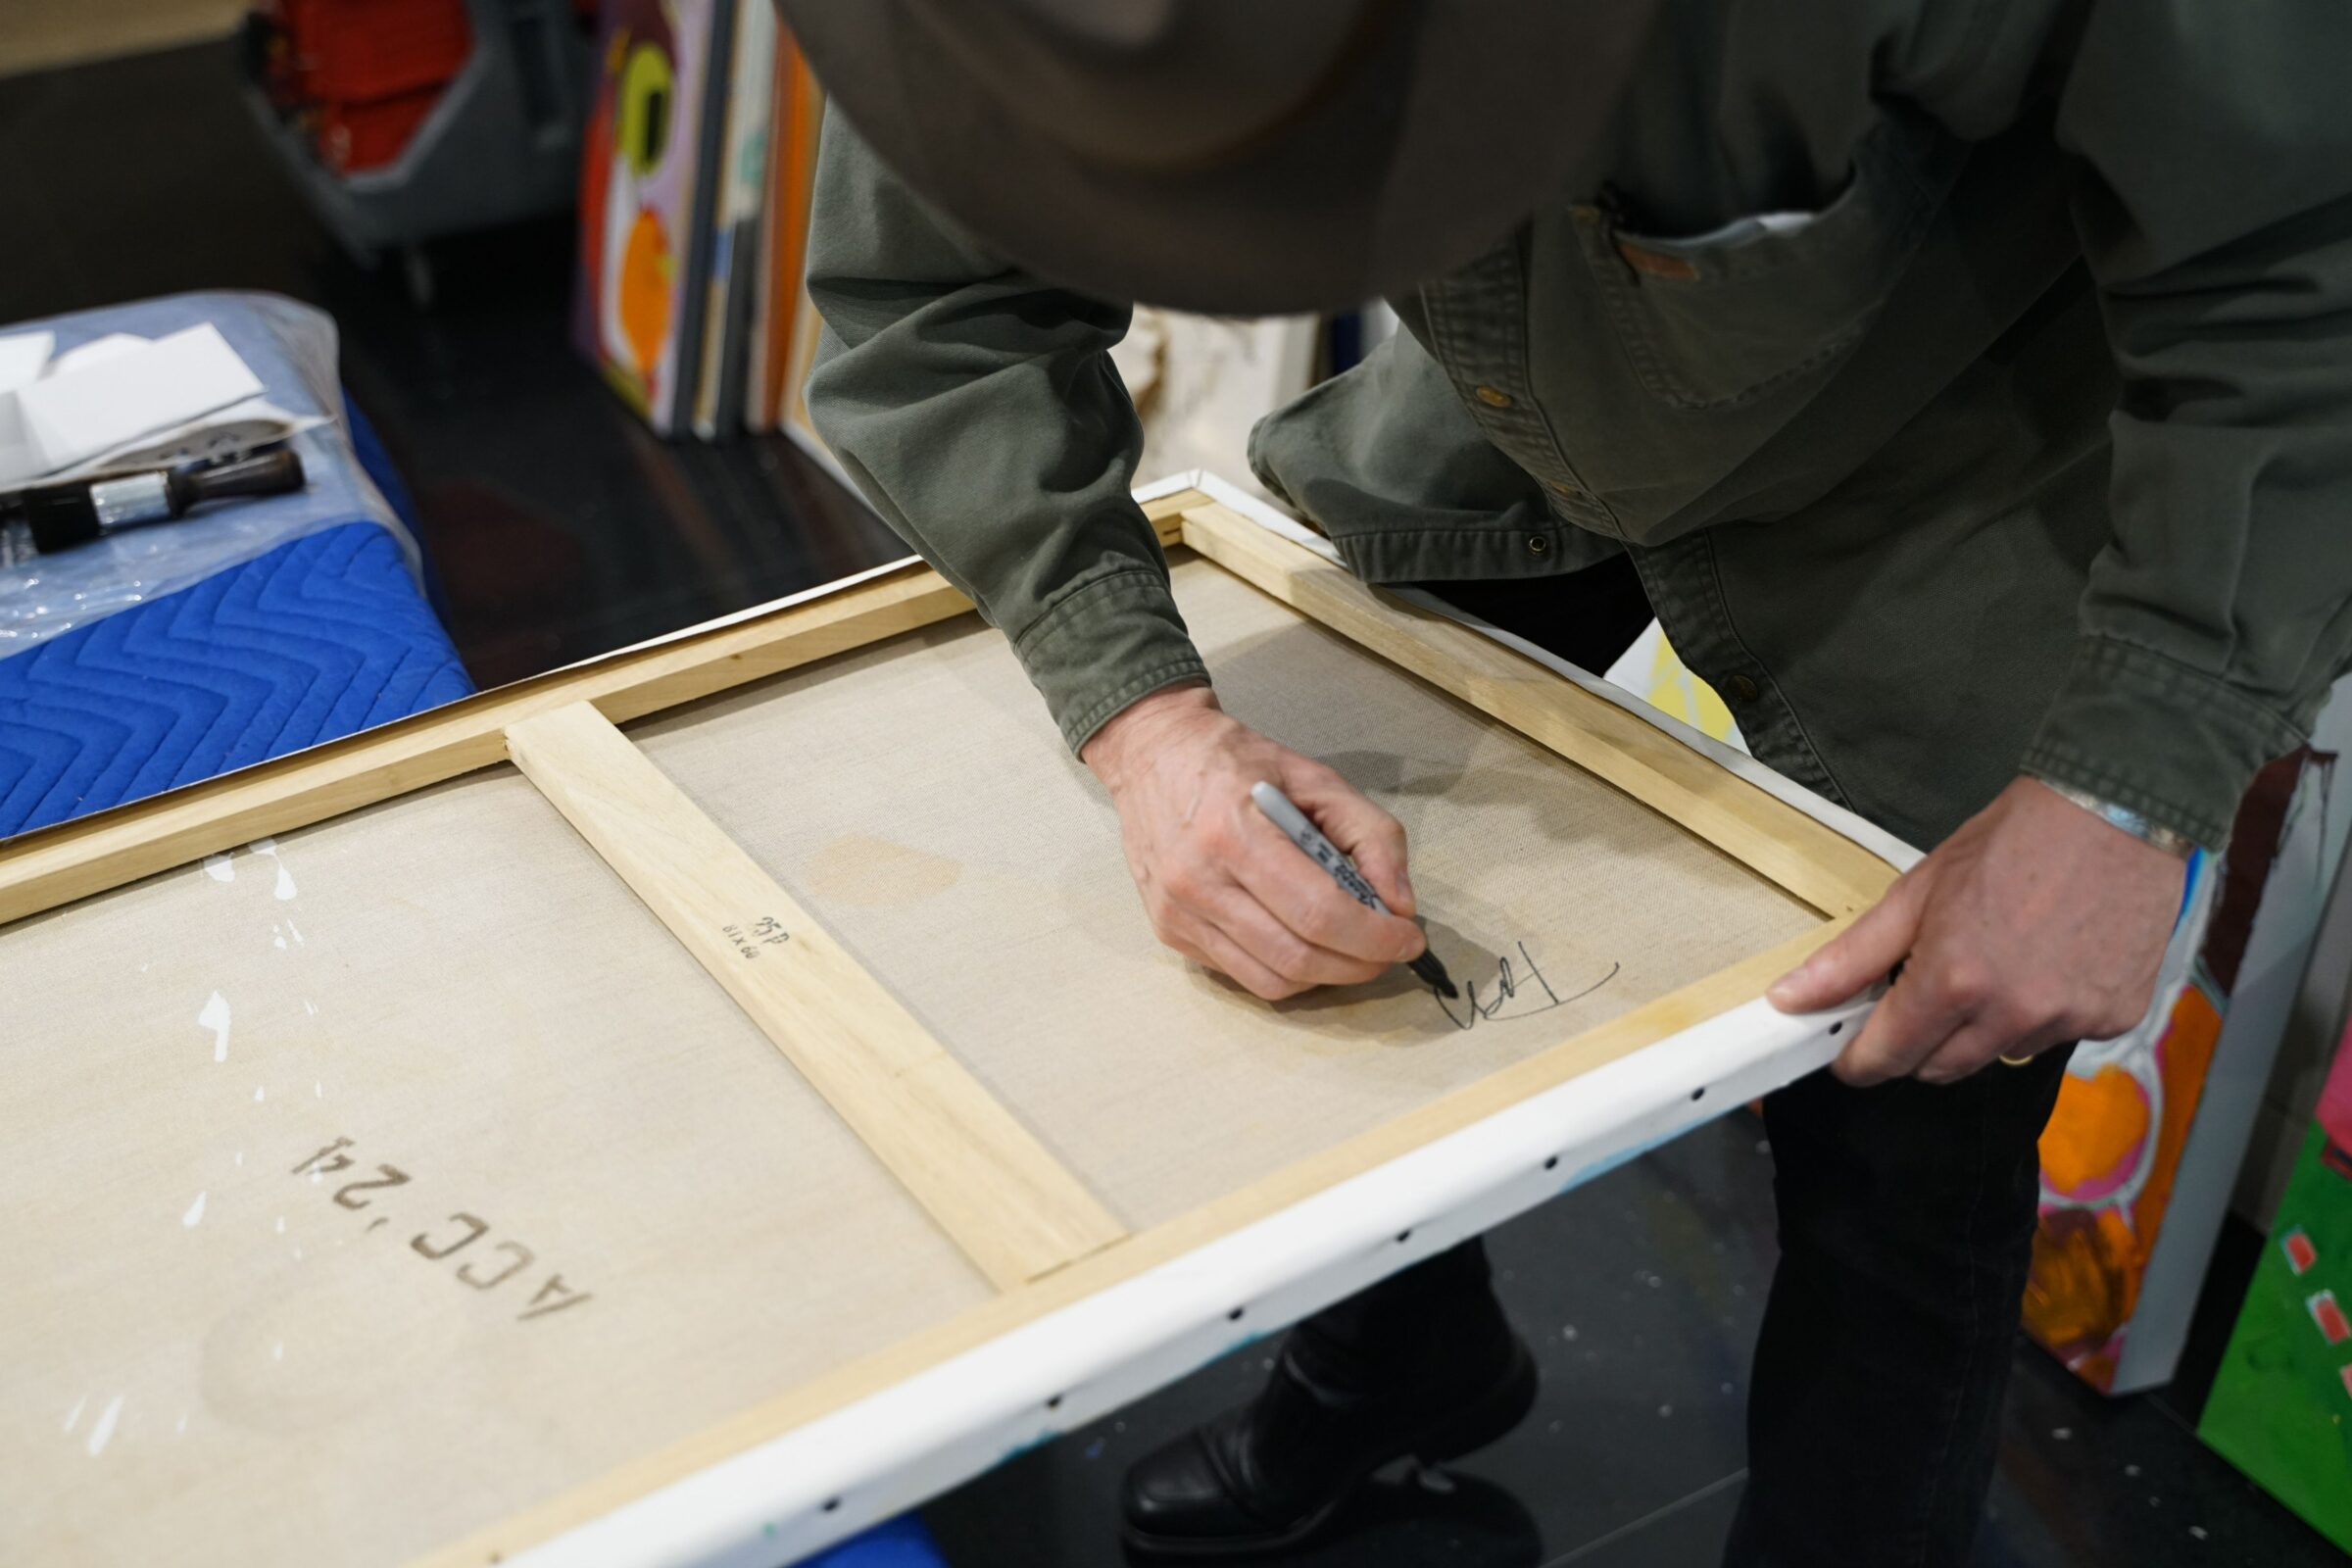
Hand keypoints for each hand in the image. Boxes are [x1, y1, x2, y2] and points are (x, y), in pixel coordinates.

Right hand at [1082, 683, 1426, 999]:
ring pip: (1271, 979)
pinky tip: (1302, 940)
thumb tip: (1399, 904)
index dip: (1374, 937)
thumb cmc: (1237, 761)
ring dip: (1326, 975)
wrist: (1151, 753)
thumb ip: (1370, 834)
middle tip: (1388, 950)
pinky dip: (1286, 970)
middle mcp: (1197, 880)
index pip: (1318, 911)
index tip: (1409, 938)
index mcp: (1235, 831)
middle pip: (1297, 956)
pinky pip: (1242, 975)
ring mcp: (1178, 913)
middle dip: (1359, 963)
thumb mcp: (1315, 777)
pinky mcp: (1170, 933)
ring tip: (1351, 949)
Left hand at [1767, 777, 2187, 1084]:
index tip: (1849, 1056)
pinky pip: (2055, 1039)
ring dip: (1980, 1028)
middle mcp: (2013, 1014)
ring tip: (1993, 963)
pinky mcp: (2113, 1019)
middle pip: (1940, 1069)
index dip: (1860, 1062)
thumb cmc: (2013, 840)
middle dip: (1916, 1044)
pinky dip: (2039, 1015)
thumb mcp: (1918, 891)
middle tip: (1917, 997)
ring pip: (1998, 1055)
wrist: (2116, 811)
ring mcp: (2069, 1021)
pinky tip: (2046, 963)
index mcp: (1955, 981)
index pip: (1888, 1058)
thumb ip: (1853, 956)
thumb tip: (1788, 999)